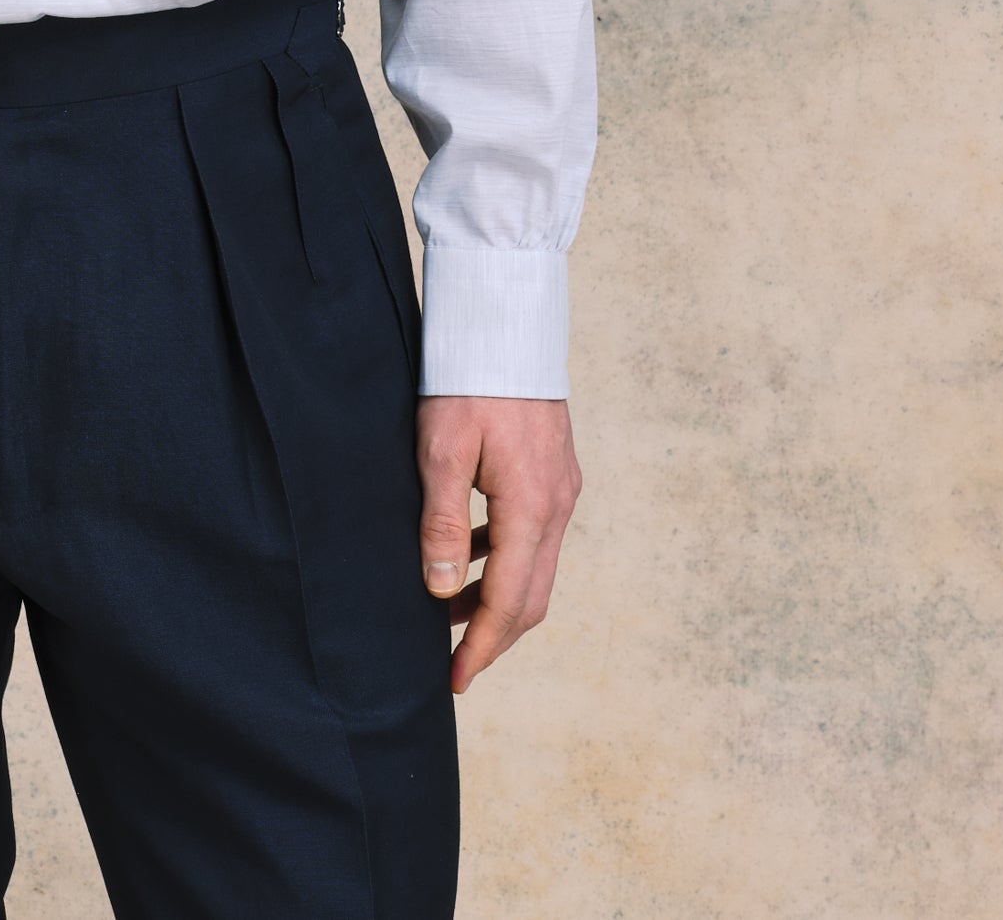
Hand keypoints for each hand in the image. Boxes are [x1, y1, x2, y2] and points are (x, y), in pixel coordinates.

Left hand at [417, 395, 579, 692]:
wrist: (504, 321)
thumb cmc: (466, 380)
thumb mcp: (440, 451)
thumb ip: (443, 524)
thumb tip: (443, 591)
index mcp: (532, 508)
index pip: (509, 602)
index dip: (481, 647)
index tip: (454, 680)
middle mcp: (557, 506)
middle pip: (532, 596)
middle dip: (493, 635)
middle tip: (453, 664)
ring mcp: (562, 488)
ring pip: (536, 567)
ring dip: (498, 597)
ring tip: (448, 611)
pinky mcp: (555, 471)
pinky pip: (535, 535)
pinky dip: (506, 560)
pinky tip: (471, 556)